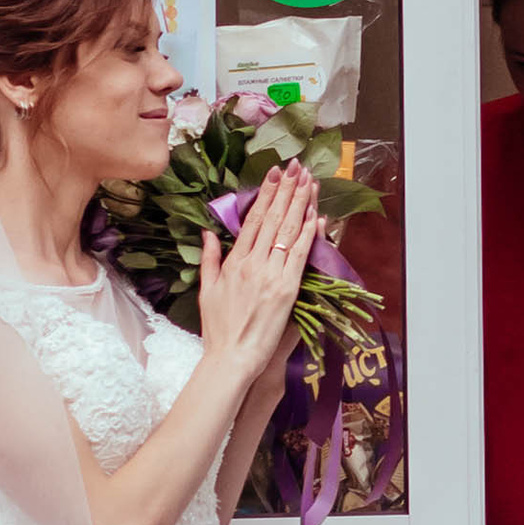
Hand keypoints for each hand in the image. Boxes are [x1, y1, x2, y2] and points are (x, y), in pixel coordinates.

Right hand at [197, 161, 317, 381]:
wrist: (231, 357)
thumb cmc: (218, 329)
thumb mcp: (207, 289)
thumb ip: (209, 258)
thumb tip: (208, 232)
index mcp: (234, 262)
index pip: (253, 219)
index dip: (266, 194)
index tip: (275, 174)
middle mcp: (253, 263)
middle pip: (273, 219)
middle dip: (286, 190)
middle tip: (296, 166)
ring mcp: (271, 275)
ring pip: (289, 231)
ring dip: (300, 204)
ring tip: (309, 181)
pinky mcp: (287, 290)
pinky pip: (301, 255)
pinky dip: (310, 234)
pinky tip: (317, 215)